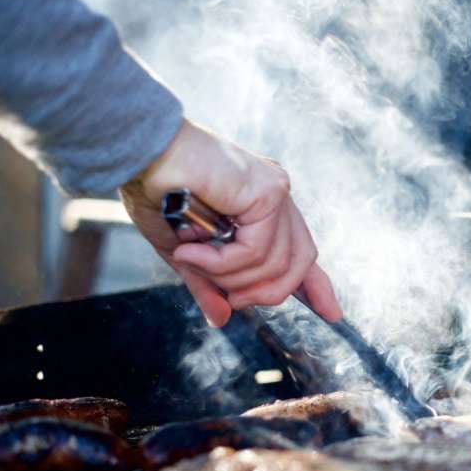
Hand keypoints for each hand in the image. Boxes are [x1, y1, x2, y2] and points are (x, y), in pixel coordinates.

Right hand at [120, 119, 341, 327]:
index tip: (332, 313)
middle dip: (266, 292)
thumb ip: (208, 283)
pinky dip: (222, 262)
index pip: (301, 250)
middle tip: (231, 299)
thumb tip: (222, 319)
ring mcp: (276, 191)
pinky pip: (258, 251)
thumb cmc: (154, 190)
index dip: (317, 285)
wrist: (138, 152)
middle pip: (299, 262)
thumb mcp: (184, 252)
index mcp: (262, 206)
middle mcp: (276, 196)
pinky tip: (191, 249)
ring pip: (276, 264)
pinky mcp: (269, 191)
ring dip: (229, 276)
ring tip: (189, 259)